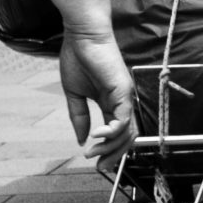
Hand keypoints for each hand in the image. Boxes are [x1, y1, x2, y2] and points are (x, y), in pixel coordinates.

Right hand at [59, 28, 135, 159]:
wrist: (82, 36)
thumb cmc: (79, 59)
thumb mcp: (74, 94)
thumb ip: (79, 117)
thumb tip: (82, 139)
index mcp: (111, 103)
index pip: (116, 133)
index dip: (108, 149)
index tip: (94, 161)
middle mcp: (122, 102)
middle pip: (126, 136)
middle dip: (114, 154)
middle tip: (99, 166)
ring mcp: (125, 96)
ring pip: (127, 131)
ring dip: (111, 146)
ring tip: (94, 153)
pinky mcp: (123, 90)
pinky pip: (123, 117)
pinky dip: (112, 130)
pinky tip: (97, 135)